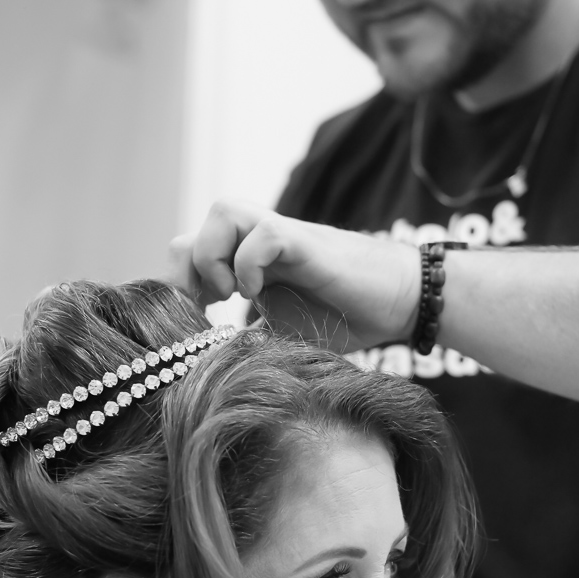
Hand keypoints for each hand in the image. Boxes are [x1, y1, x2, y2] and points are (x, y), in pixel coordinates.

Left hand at [169, 199, 420, 351]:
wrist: (400, 305)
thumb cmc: (345, 318)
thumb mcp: (282, 335)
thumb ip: (246, 339)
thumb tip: (209, 366)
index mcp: (248, 264)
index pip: (190, 254)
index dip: (178, 285)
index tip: (189, 325)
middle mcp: (258, 245)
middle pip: (197, 229)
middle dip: (185, 271)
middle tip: (203, 310)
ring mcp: (282, 240)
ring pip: (224, 211)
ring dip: (213, 255)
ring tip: (227, 295)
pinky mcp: (307, 243)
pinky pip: (265, 233)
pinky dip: (250, 263)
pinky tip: (256, 294)